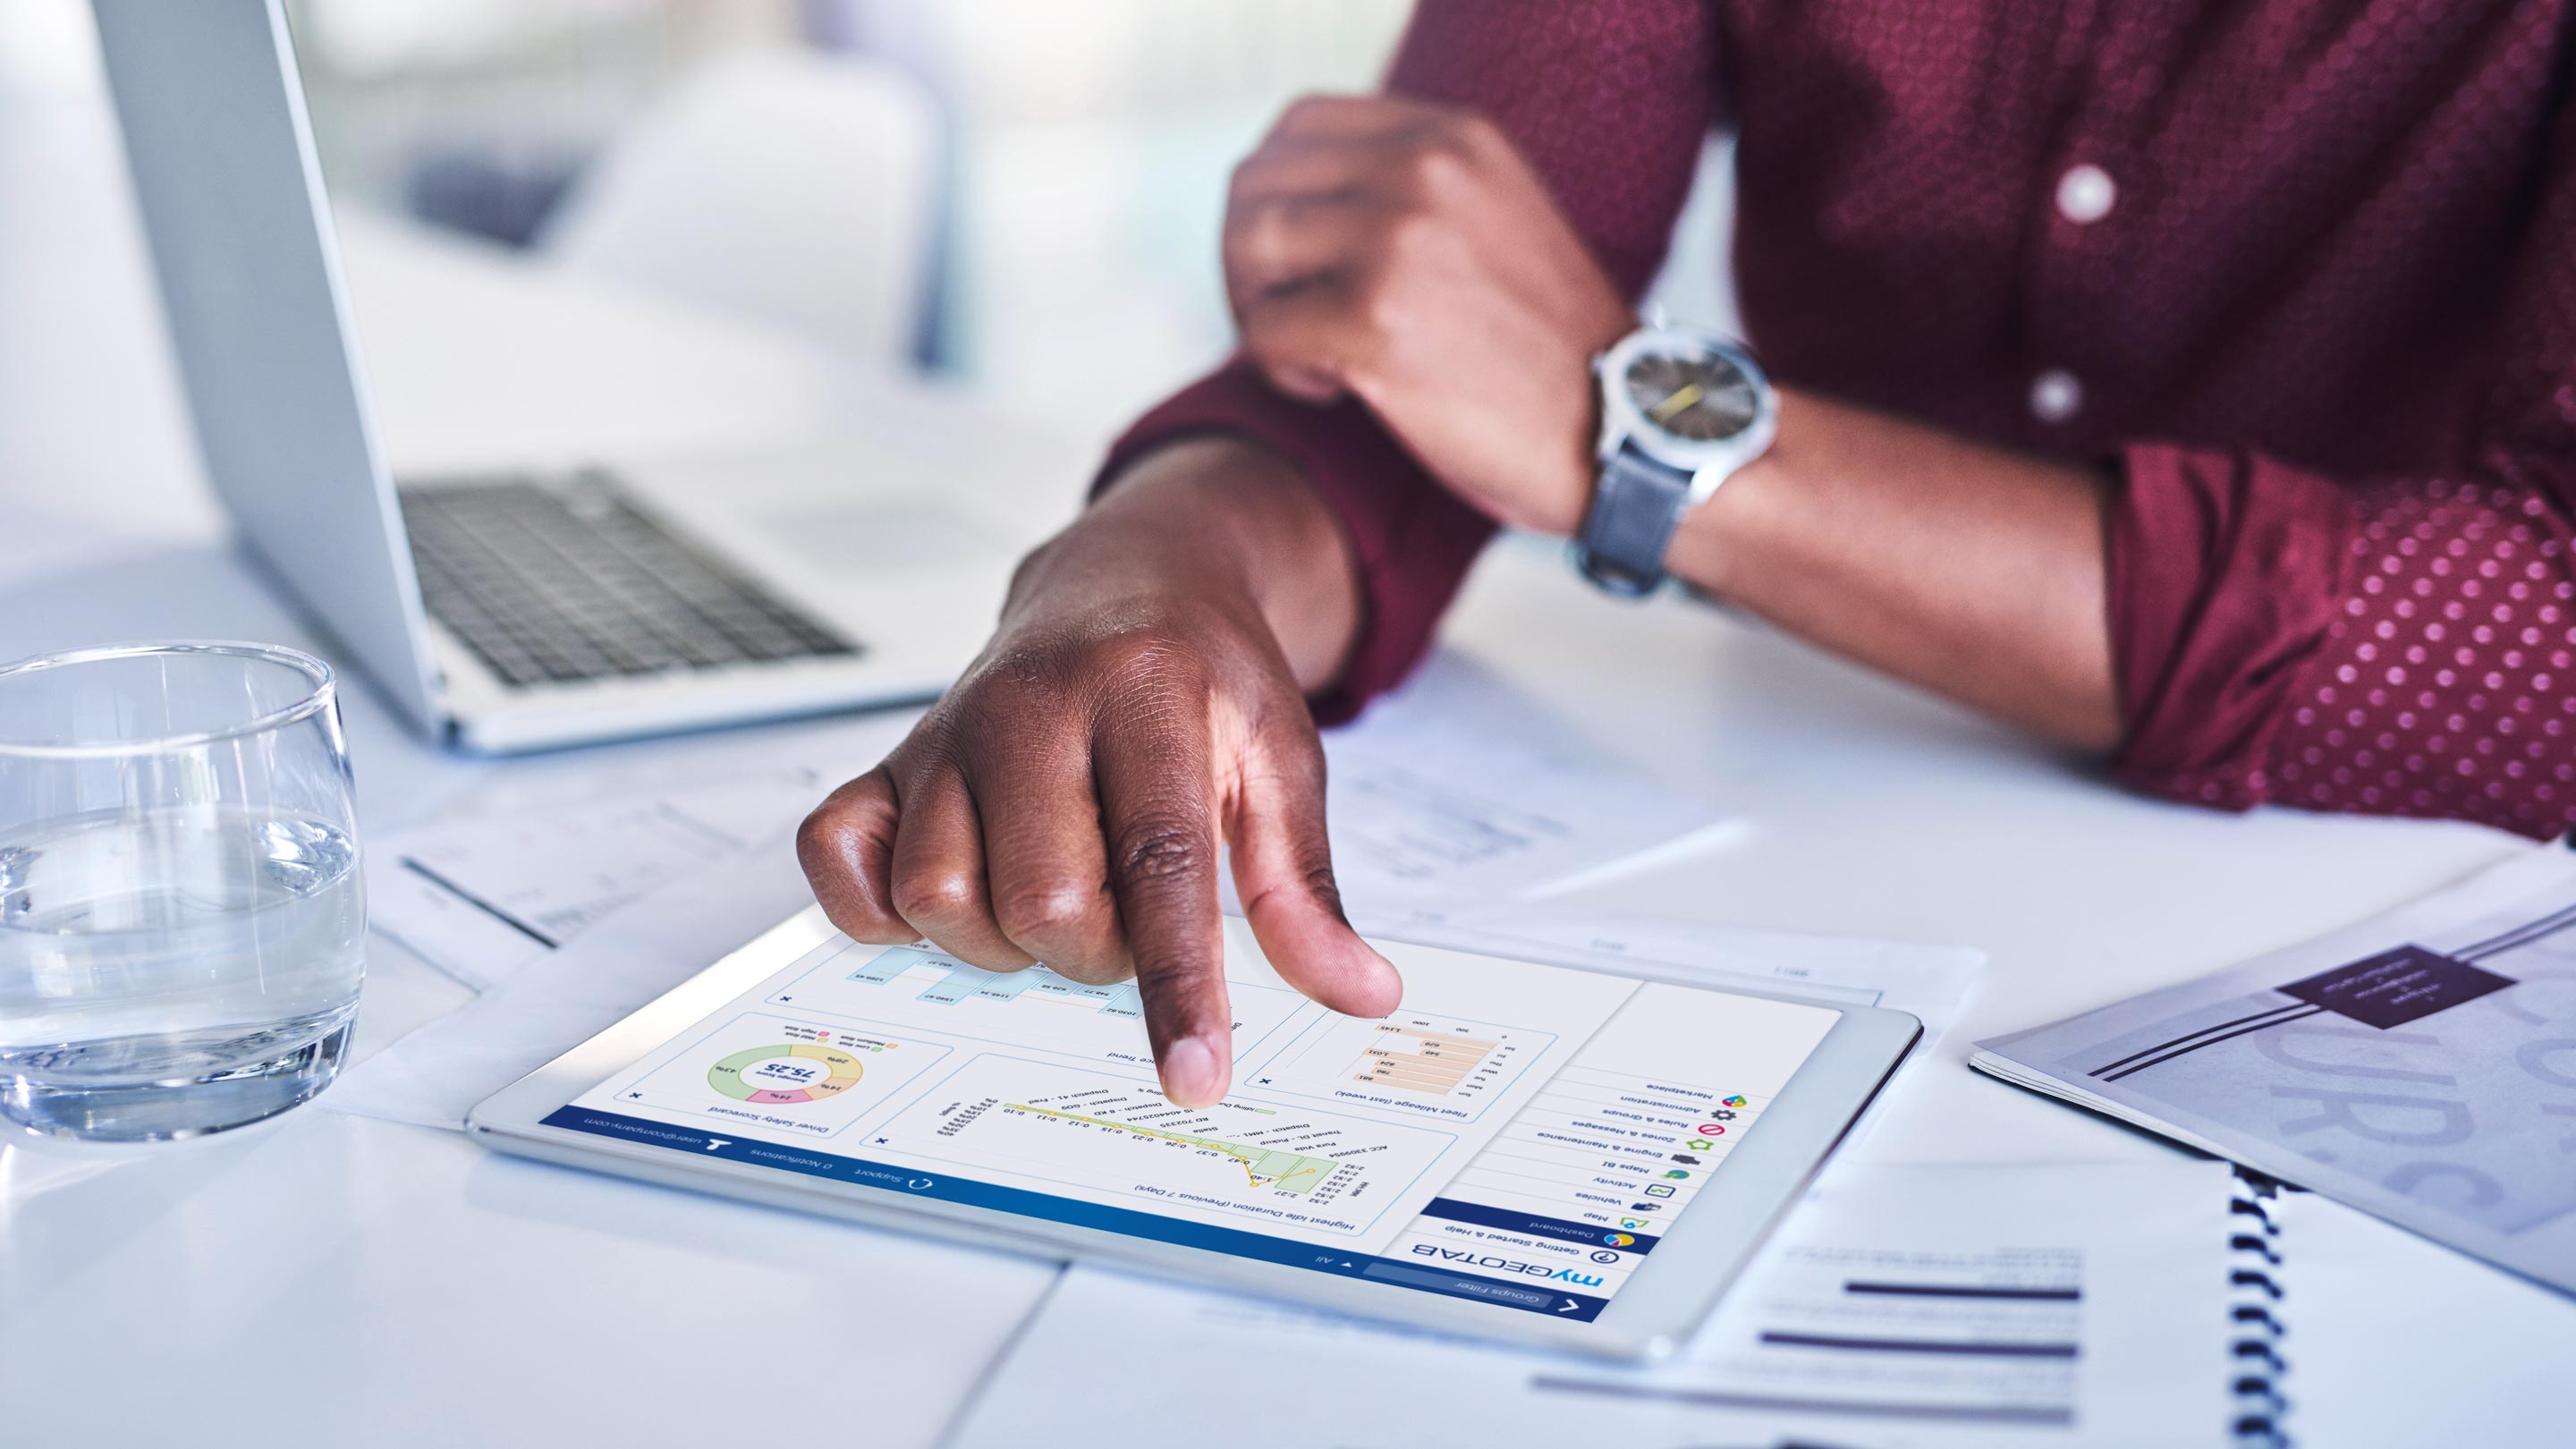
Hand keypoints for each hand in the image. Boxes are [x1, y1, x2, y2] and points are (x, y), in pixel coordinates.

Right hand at [796, 443, 1402, 1105]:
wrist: (1123, 577)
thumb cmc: (1200, 675)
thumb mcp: (1280, 760)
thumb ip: (1304, 885)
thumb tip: (1360, 991)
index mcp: (1146, 694)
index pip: (1159, 863)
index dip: (1177, 984)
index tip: (1195, 1076)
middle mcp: (1031, 706)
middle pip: (1041, 903)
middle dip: (1096, 952)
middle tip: (1130, 908)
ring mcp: (946, 731)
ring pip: (939, 897)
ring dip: (1003, 939)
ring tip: (1058, 891)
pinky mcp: (887, 758)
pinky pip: (838, 860)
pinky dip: (880, 907)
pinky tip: (957, 887)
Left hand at [1225, 94, 1635, 535]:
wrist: (1625, 432)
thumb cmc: (1552, 353)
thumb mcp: (1494, 222)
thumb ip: (1415, 189)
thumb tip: (1302, 199)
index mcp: (1452, 138)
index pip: (1297, 126)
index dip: (1275, 196)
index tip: (1302, 262)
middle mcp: (1422, 170)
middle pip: (1256, 183)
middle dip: (1250, 260)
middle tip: (1289, 319)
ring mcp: (1396, 242)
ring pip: (1249, 248)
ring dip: (1259, 312)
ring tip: (1314, 357)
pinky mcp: (1373, 323)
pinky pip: (1263, 332)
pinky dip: (1282, 372)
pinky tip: (1337, 391)